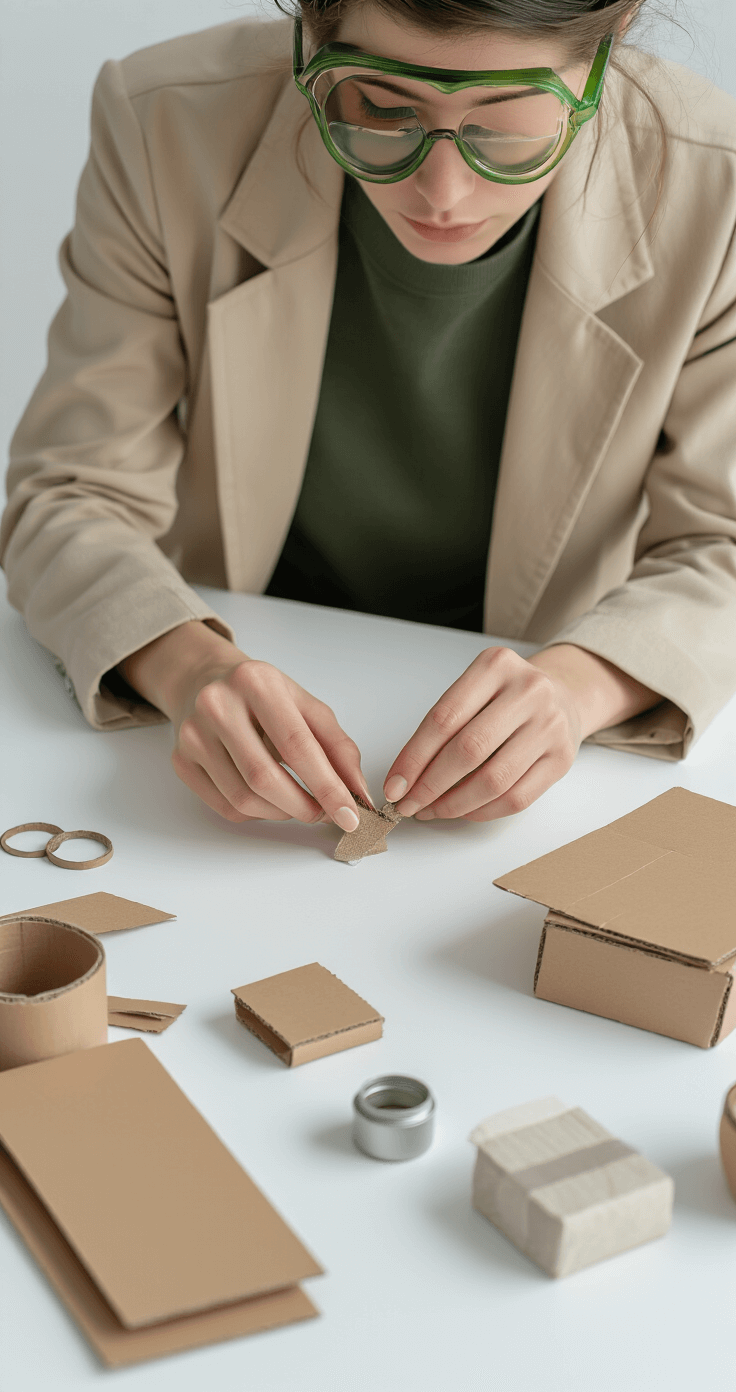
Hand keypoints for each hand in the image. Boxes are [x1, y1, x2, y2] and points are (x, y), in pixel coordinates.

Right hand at [121, 622, 368, 828]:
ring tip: (299, 804)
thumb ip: (337, 747)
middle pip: (264, 778)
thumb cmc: (262, 695)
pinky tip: (270, 800)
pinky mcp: (181, 761)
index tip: (349, 813)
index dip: (326, 786)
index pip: (296, 746)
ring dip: (282, 813)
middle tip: (325, 814)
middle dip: (304, 807)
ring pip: (243, 799)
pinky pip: (225, 807)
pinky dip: (257, 814)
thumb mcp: (306, 705)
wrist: (204, 680)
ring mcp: (193, 735)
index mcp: (256, 683)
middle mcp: (217, 705)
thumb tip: (357, 792)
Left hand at [383, 647, 581, 822]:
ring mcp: (550, 725)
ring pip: (493, 780)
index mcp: (496, 666)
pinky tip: (463, 811)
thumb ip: (442, 726)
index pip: (444, 718)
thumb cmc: (506, 697)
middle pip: (468, 750)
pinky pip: (516, 798)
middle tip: (408, 804)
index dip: (414, 757)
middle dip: (430, 785)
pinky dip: (482, 812)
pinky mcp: (562, 759)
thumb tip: (405, 777)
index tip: (394, 785)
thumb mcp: (475, 690)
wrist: (563, 697)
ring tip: (432, 810)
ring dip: (454, 804)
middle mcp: (528, 691)